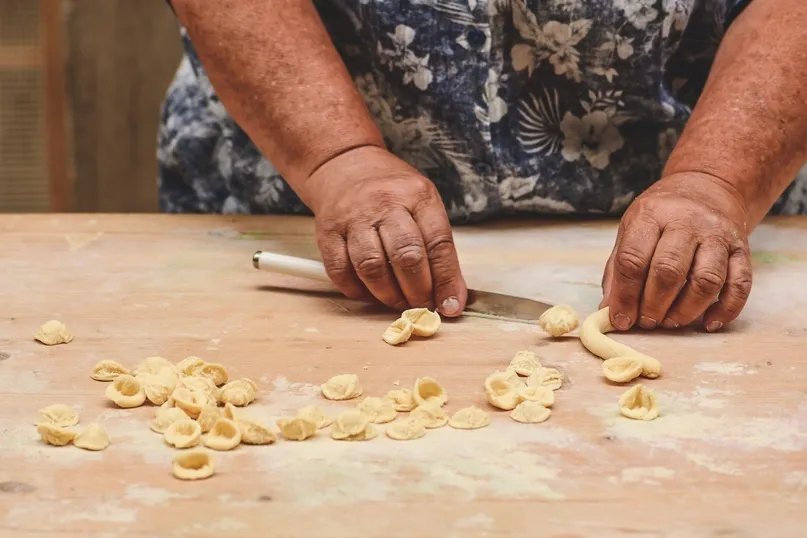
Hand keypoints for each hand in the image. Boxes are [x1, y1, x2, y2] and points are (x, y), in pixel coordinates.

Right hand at [304, 145, 466, 315]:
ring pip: (371, 267)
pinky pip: (341, 271)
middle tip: (422, 306)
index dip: (446, 280)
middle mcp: (385, 203)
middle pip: (405, 255)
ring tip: (397, 301)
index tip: (450, 306)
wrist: (343, 166)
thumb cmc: (390, 192)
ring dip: (388, 295)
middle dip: (417, 291)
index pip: (438, 243)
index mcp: (417, 196)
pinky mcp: (328, 233)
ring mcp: (353, 218)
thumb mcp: (423, 204)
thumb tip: (450, 296)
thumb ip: (437, 247)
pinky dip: (357, 290)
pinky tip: (369, 293)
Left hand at [600, 172, 752, 331]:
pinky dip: (726, 310)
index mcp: (651, 215)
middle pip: (669, 271)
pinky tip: (708, 323)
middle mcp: (686, 222)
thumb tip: (609, 312)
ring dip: (686, 310)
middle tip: (647, 322)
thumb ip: (617, 271)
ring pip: (706, 280)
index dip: (625, 296)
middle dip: (654, 305)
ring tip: (670, 322)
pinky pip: (740, 285)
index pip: (633, 259)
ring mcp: (718, 235)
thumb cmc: (661, 217)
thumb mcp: (630, 231)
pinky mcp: (742, 249)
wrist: (707, 188)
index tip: (622, 320)